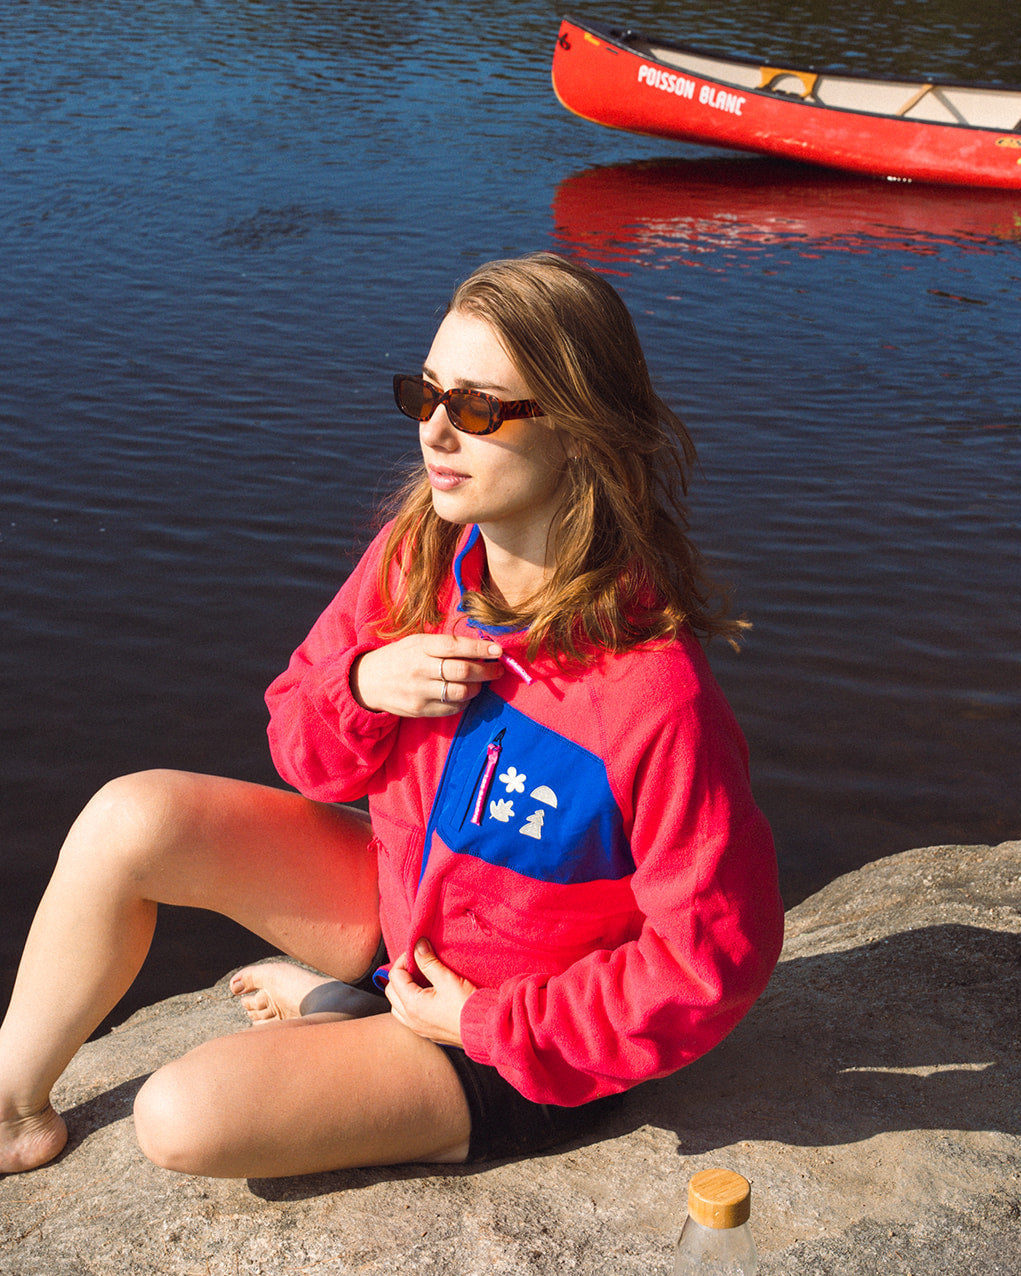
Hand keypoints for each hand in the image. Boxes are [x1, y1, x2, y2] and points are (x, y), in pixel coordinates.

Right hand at [351, 634, 503, 716]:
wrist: (367, 681)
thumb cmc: (399, 657)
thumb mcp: (417, 642)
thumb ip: (445, 645)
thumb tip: (480, 649)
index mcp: (420, 646)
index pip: (456, 646)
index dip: (481, 648)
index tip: (499, 650)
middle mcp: (420, 669)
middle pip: (464, 671)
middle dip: (487, 670)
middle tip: (498, 669)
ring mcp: (420, 692)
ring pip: (462, 692)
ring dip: (478, 687)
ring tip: (481, 682)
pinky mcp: (420, 710)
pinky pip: (452, 708)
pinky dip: (465, 701)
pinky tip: (465, 694)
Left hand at [384, 938, 476, 1046]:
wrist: (484, 1029)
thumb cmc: (467, 1005)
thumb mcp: (447, 978)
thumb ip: (428, 961)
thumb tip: (418, 945)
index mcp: (412, 1005)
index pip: (395, 976)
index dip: (404, 960)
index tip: (418, 952)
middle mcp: (411, 1019)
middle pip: (391, 991)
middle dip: (401, 974)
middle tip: (417, 964)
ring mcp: (418, 1028)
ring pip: (398, 1006)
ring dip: (404, 991)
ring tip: (420, 980)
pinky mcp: (428, 1032)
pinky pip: (409, 1016)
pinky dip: (411, 1003)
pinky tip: (427, 996)